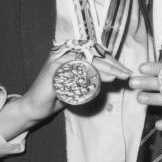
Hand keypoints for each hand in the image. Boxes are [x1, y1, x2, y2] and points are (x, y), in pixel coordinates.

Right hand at [0, 50, 131, 139]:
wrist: (33, 108)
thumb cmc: (56, 96)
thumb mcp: (78, 83)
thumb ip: (92, 76)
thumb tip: (115, 73)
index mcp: (69, 52)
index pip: (95, 52)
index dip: (111, 60)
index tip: (125, 69)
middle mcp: (63, 52)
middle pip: (94, 55)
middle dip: (113, 64)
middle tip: (127, 73)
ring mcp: (58, 59)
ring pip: (89, 61)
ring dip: (108, 68)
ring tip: (121, 75)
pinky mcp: (55, 69)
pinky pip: (79, 70)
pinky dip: (95, 74)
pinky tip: (108, 78)